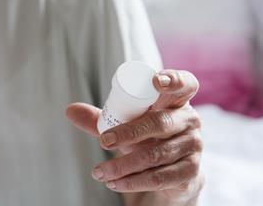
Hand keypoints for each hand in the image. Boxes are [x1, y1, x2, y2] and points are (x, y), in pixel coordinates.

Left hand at [66, 69, 203, 202]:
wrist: (170, 176)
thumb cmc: (147, 139)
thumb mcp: (126, 126)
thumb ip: (101, 119)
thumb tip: (69, 110)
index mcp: (176, 101)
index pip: (185, 84)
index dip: (174, 80)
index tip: (156, 82)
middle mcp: (190, 121)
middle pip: (161, 123)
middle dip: (129, 132)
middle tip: (104, 142)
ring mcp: (193, 147)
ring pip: (156, 154)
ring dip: (123, 165)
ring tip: (99, 172)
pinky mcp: (190, 173)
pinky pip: (160, 177)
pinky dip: (133, 181)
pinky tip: (114, 183)